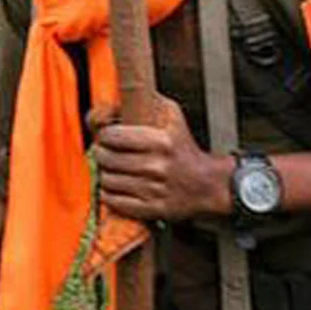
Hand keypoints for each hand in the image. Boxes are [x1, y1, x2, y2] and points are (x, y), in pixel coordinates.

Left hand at [91, 95, 230, 222]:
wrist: (208, 184)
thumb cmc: (183, 146)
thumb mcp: (171, 114)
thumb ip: (143, 100)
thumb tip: (108, 105)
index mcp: (160, 141)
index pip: (112, 136)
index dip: (104, 135)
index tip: (108, 136)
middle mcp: (157, 166)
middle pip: (107, 158)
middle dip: (102, 154)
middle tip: (106, 152)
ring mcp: (154, 190)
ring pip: (107, 180)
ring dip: (105, 173)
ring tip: (112, 169)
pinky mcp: (152, 209)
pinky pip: (115, 201)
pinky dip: (109, 194)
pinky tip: (116, 186)